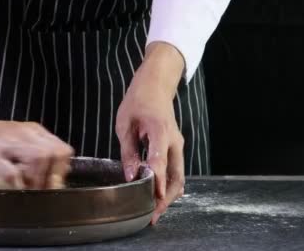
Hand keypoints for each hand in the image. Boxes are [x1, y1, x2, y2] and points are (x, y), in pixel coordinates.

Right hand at [0, 75, 72, 188]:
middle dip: (53, 175)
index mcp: (31, 130)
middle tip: (42, 189)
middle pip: (54, 154)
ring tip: (29, 190)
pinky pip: (12, 172)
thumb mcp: (13, 138)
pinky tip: (15, 191)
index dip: (62, 168)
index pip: (62, 148)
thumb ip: (31, 151)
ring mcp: (7, 144)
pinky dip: (18, 185)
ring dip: (38, 180)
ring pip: (38, 159)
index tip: (53, 181)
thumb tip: (50, 174)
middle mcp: (23, 133)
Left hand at [115, 42, 185, 224]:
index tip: (152, 199)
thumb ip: (128, 151)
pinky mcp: (174, 149)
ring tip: (152, 211)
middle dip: (165, 199)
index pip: (160, 162)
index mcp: (160, 132)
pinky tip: (156, 197)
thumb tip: (131, 176)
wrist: (155, 87)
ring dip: (167, 195)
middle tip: (151, 215)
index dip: (156, 182)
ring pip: (178, 178)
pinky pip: (175, 172)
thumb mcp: (125, 124)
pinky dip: (167, 187)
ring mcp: (177, 146)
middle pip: (176, 177)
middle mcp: (174, 142)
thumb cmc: (137, 102)